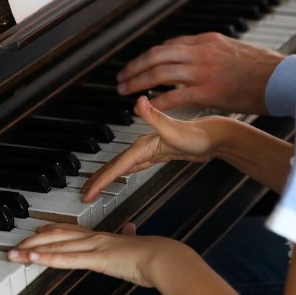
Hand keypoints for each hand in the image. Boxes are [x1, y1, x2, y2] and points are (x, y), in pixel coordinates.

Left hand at [7, 222, 181, 287]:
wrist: (162, 257)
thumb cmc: (153, 255)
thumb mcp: (137, 244)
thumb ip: (130, 236)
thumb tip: (132, 229)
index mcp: (103, 237)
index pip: (72, 230)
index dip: (52, 230)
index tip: (37, 231)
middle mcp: (95, 238)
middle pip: (58, 236)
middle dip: (34, 241)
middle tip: (15, 245)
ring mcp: (94, 247)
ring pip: (56, 246)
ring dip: (32, 250)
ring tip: (13, 254)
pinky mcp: (96, 259)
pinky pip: (67, 259)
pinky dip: (47, 258)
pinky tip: (32, 258)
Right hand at [81, 95, 235, 201]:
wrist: (213, 137)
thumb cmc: (197, 135)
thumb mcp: (174, 129)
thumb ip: (154, 117)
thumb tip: (139, 100)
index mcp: (143, 144)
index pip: (116, 165)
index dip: (100, 180)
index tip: (87, 193)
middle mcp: (142, 146)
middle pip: (114, 166)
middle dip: (97, 180)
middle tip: (82, 194)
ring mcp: (148, 151)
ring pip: (121, 166)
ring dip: (106, 176)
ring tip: (93, 186)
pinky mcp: (156, 155)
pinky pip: (132, 166)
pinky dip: (121, 173)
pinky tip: (120, 175)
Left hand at [116, 32, 284, 113]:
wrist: (282, 79)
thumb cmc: (267, 69)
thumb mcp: (237, 50)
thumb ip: (216, 54)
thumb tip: (207, 59)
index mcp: (208, 40)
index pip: (170, 45)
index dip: (151, 56)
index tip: (141, 64)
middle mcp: (201, 52)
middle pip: (157, 55)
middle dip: (136, 66)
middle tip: (122, 76)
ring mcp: (203, 71)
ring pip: (159, 73)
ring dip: (138, 82)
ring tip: (125, 90)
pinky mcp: (207, 92)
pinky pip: (173, 96)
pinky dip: (156, 101)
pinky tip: (146, 107)